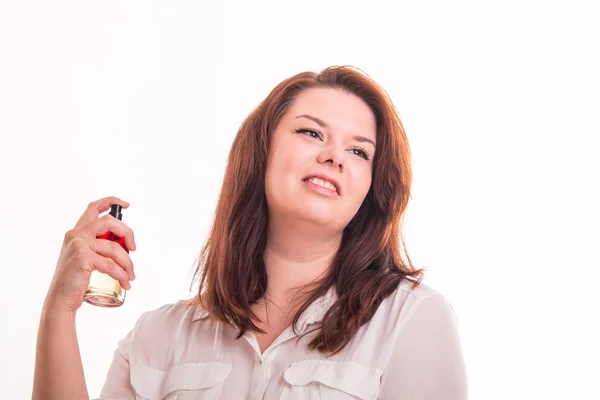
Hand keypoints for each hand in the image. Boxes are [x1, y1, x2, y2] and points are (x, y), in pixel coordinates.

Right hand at [44, 196, 136, 313]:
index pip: (93, 208)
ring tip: (130, 275)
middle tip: (133, 249)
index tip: (126, 205)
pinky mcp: (82, 257)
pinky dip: (121, 274)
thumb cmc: (75, 280)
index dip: (110, 202)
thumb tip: (125, 247)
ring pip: (114, 247)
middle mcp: (76, 234)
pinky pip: (111, 264)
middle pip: (109, 222)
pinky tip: (125, 282)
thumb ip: (98, 247)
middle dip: (127, 233)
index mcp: (76, 232)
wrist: (60, 299)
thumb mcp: (84, 257)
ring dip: (127, 263)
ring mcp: (78, 244)